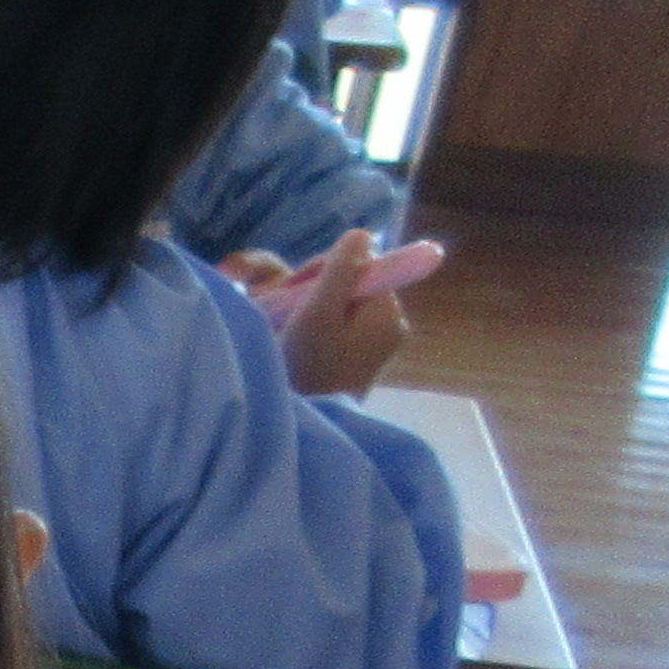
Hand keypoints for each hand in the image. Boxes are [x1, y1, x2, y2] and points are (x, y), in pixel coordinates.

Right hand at [233, 229, 413, 397]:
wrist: (305, 434)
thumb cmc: (307, 372)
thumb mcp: (318, 314)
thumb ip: (340, 270)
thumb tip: (361, 234)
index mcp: (387, 311)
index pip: (359, 262)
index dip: (321, 269)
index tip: (293, 291)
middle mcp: (388, 325)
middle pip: (347, 283)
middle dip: (310, 290)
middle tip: (281, 314)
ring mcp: (374, 347)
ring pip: (337, 306)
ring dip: (305, 311)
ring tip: (283, 334)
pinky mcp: (357, 363)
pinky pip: (335, 329)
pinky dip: (311, 331)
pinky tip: (294, 347)